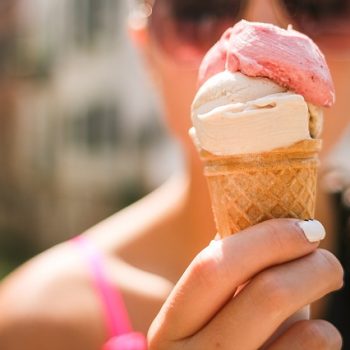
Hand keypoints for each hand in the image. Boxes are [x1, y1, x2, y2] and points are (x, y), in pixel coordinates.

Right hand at [148, 219, 342, 349]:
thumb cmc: (210, 344)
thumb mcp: (202, 315)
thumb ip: (226, 277)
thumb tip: (266, 228)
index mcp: (169, 329)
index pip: (212, 269)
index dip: (265, 240)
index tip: (303, 227)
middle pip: (266, 296)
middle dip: (310, 265)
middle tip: (326, 258)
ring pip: (304, 334)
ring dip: (319, 303)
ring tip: (316, 291)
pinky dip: (322, 336)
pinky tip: (312, 333)